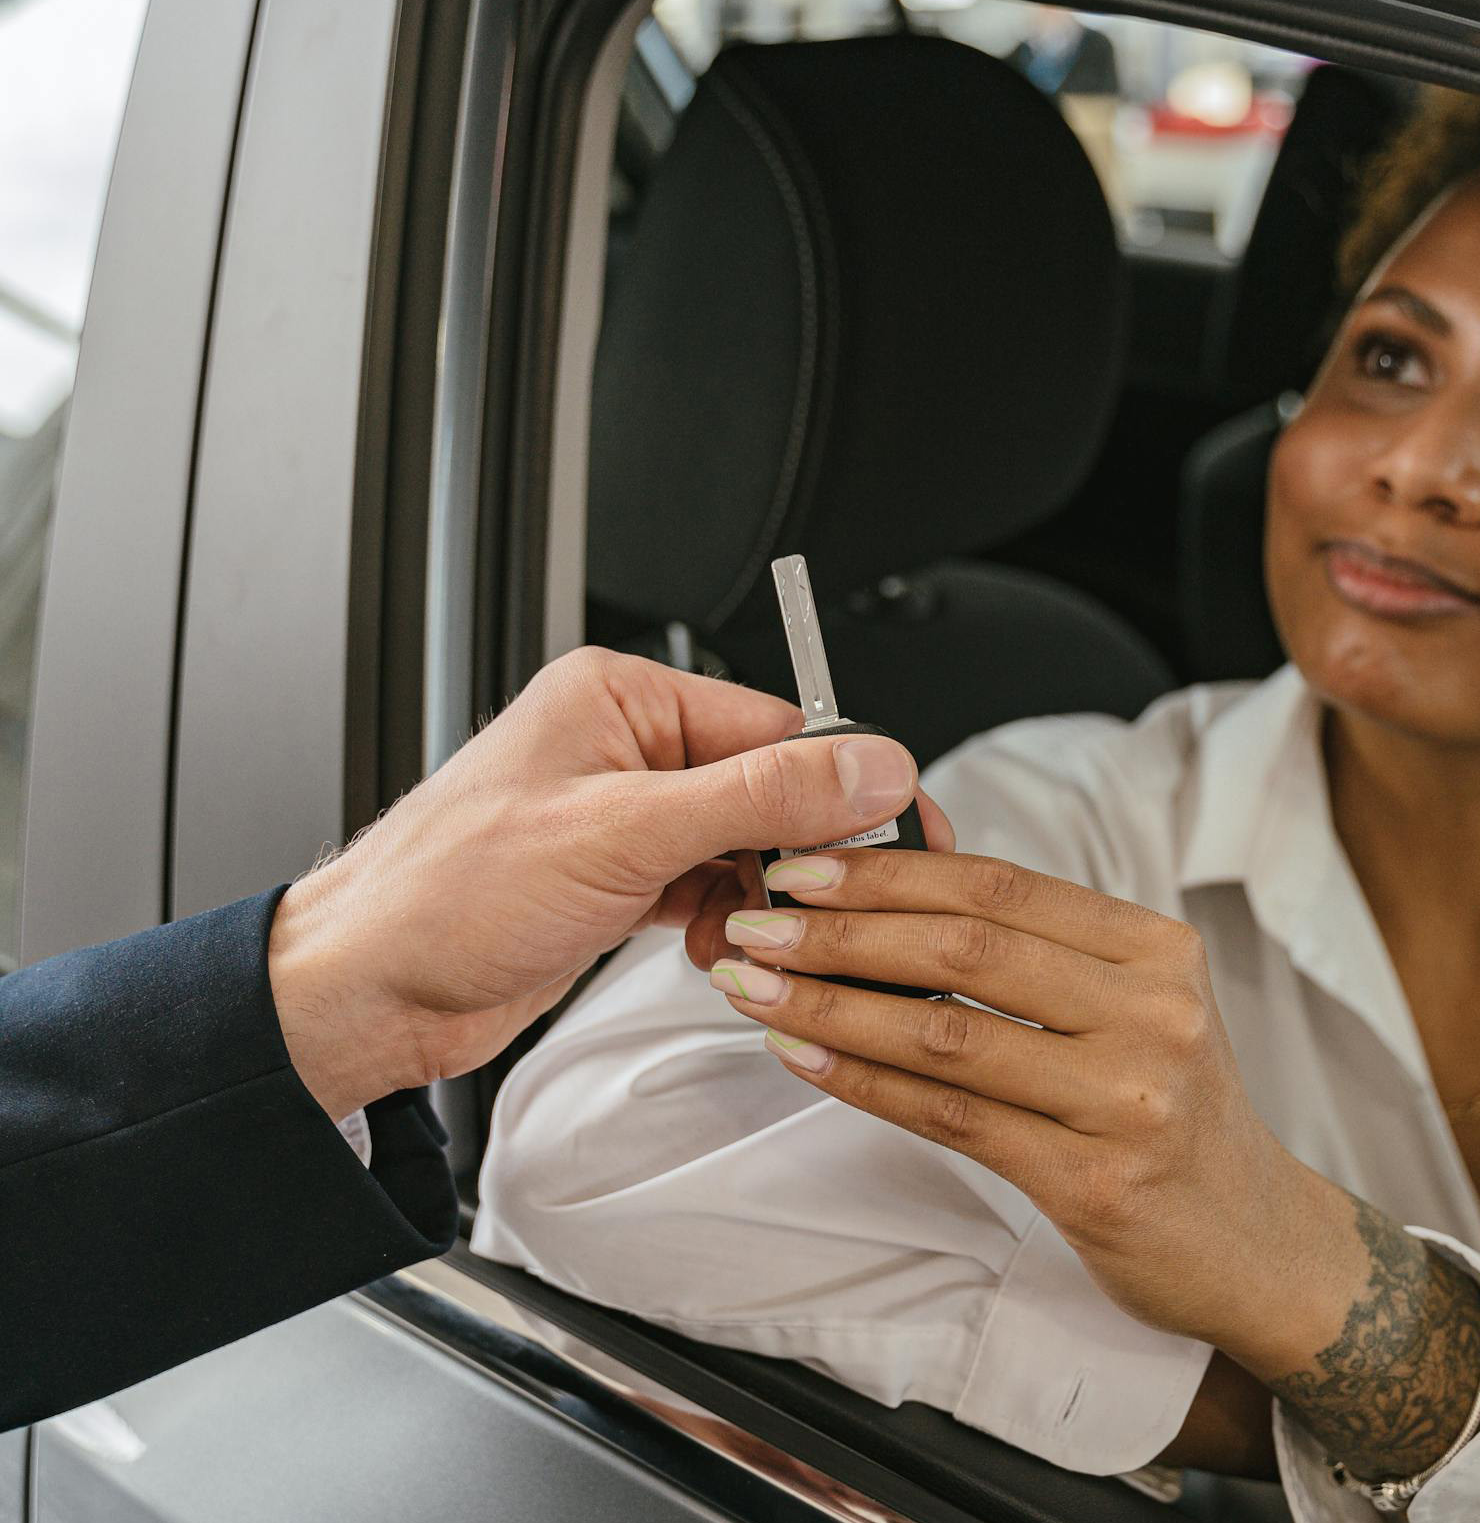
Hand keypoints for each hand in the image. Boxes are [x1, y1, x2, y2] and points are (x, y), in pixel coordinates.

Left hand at [268, 647, 952, 1120]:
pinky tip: (717, 951)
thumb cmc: (444, 896)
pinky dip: (727, 924)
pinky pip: (712, 887)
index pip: (777, 723)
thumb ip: (757, 796)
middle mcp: (626, 746)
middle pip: (769, 786)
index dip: (844, 783)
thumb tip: (866, 766)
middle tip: (827, 904)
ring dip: (761, 897)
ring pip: (746, 845)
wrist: (365, 995)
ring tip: (749, 936)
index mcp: (622, 698)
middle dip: (798, 852)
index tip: (901, 830)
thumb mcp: (623, 835)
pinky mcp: (620, 877)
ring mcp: (624, 815)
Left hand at [692, 846, 1329, 1361]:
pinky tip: (805, 1059)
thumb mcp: (1133, 1007)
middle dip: (842, 930)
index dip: (890, 869)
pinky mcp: (1093, 1179)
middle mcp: (1151, 1011)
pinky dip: (865, 1082)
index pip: (1000, 884)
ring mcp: (1127, 1097)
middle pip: (967, 947)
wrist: (1252, 1241)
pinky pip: (952, 1117)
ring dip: (834, 1005)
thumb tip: (895, 896)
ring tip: (755, 989)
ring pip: (948, 1032)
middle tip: (756, 923)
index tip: (804, 863)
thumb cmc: (1169, 1113)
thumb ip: (1038, 954)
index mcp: (1153, 949)